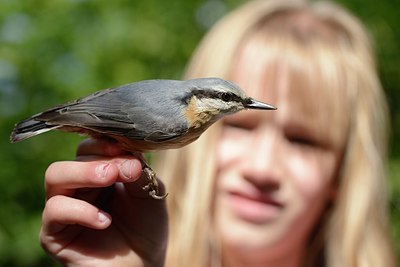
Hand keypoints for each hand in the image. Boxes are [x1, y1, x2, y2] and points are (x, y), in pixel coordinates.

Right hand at [40, 139, 167, 266]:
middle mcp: (77, 186)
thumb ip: (138, 171)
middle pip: (72, 157)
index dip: (104, 145)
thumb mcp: (149, 192)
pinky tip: (105, 220)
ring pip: (55, 176)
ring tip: (111, 179)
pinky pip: (56, 211)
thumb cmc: (146, 227)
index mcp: (97, 172)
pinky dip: (81, 210)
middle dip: (96, 159)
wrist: (143, 264)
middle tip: (119, 168)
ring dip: (84, 173)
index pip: (89, 147)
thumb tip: (128, 156)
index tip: (124, 149)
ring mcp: (64, 208)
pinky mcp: (54, 233)